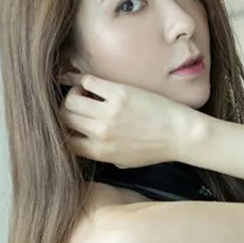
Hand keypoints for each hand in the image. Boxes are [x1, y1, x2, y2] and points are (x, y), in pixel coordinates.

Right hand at [57, 69, 195, 168]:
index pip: (64, 141)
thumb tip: (83, 144)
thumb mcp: (123, 162)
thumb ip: (101, 154)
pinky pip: (89, 82)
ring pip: (71, 100)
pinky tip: (92, 84)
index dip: (63, 131)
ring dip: (73, 94)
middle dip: (66, 111)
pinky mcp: (119, 93)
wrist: (180, 135)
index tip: (67, 124)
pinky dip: (85, 81)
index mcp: (100, 152)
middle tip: (76, 104)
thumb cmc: (154, 149)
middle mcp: (100, 133)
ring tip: (83, 93)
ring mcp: (109, 112)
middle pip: (64, 118)